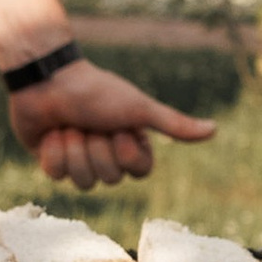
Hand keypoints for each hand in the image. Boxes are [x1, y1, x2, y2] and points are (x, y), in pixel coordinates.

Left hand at [8, 58, 214, 189]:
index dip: (126, 153)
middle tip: (88, 123)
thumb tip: (214, 129)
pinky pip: (56, 175)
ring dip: (75, 149)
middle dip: (97, 148)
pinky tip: (50, 133)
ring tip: (69, 125)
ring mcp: (79, 159)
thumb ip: (173, 124)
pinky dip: (53, 151)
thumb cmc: (96, 91)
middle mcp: (107, 154)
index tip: (117, 128)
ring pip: (83, 182)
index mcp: (130, 142)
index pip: (138, 172)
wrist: (47, 78)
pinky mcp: (53, 161)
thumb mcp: (138, 109)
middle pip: (109, 179)